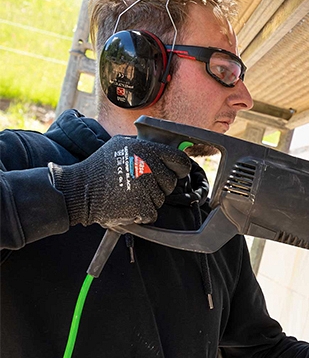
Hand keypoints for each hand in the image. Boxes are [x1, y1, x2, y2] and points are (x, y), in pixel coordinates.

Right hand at [50, 136, 191, 226]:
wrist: (79, 189)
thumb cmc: (100, 168)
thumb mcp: (122, 144)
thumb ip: (146, 147)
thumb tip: (169, 150)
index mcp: (146, 150)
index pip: (180, 160)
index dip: (180, 168)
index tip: (177, 172)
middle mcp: (147, 167)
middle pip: (171, 182)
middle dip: (160, 186)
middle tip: (139, 184)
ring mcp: (145, 188)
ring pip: (161, 199)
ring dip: (148, 199)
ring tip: (128, 192)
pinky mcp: (141, 207)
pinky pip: (152, 213)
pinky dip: (142, 213)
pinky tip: (127, 204)